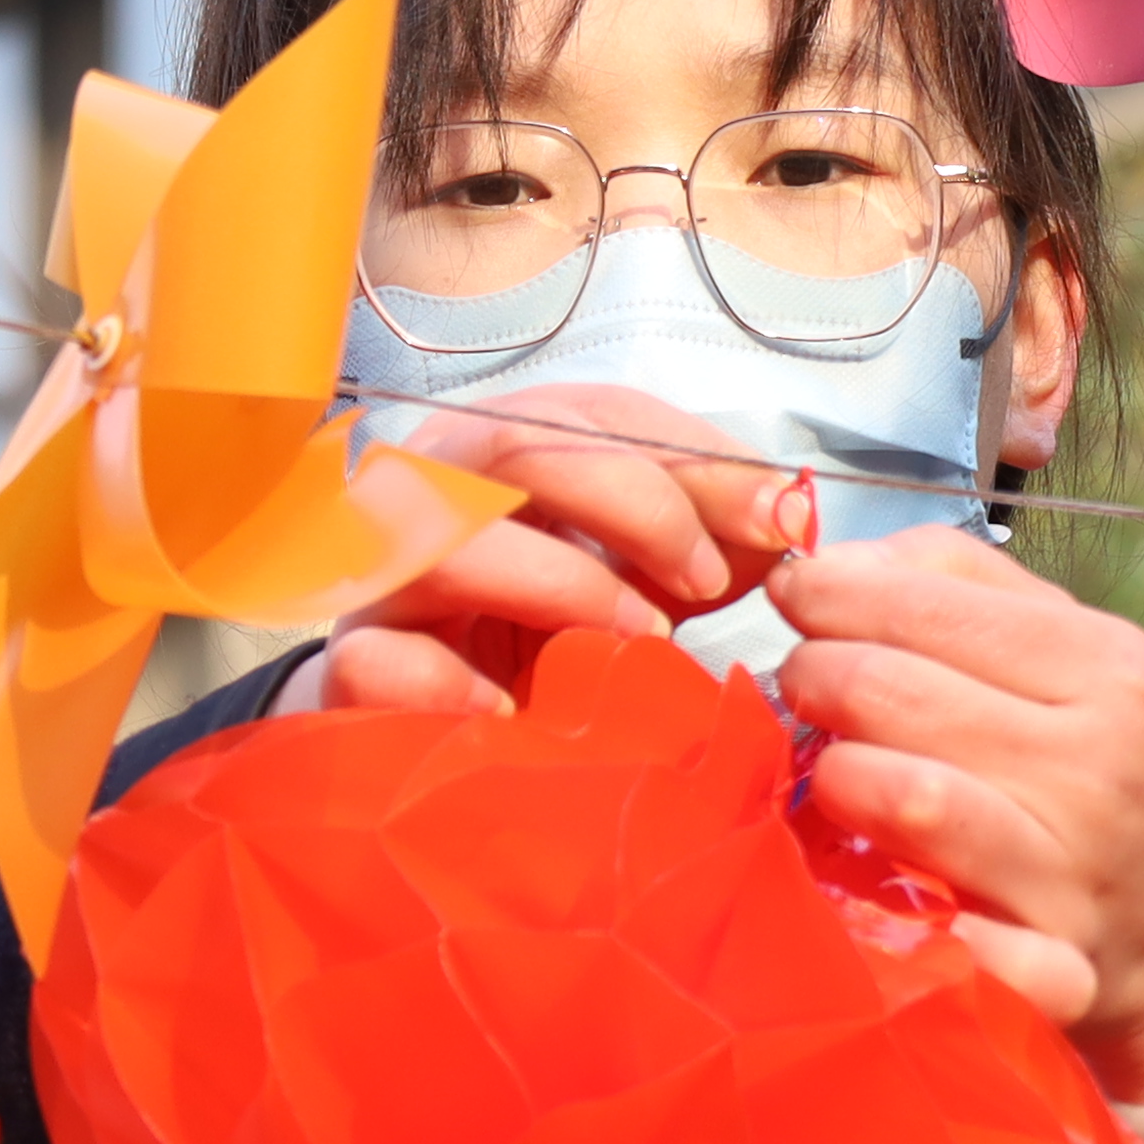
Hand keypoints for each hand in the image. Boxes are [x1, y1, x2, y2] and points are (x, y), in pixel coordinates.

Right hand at [317, 384, 809, 715]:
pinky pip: (378, 658)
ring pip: (450, 539)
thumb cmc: (547, 639)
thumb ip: (710, 540)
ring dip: (563, 581)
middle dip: (634, 501)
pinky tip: (511, 711)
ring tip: (640, 642)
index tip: (775, 522)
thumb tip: (789, 517)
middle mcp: (436, 490)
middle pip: (520, 444)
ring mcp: (386, 577)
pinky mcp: (354, 664)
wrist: (437, 731)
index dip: (693, 456)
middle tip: (701, 581)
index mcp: (506, 452)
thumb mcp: (640, 577)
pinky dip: (449, 683)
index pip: (594, 412)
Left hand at [772, 528, 1143, 1109]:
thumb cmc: (1143, 779)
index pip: (932, 599)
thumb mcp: (1097, 662)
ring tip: (827, 766)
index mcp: (1110, 667)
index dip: (832, 591)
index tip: (795, 595)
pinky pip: (956, 935)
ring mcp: (1075, 869)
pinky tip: (871, 885)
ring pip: (904, 795)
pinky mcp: (1055, 966)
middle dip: (813, 676)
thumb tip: (843, 559)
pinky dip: (901, 907)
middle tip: (801, 685)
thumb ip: (973, 591)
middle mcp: (1098, 761)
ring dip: (831, 774)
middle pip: (894, 689)